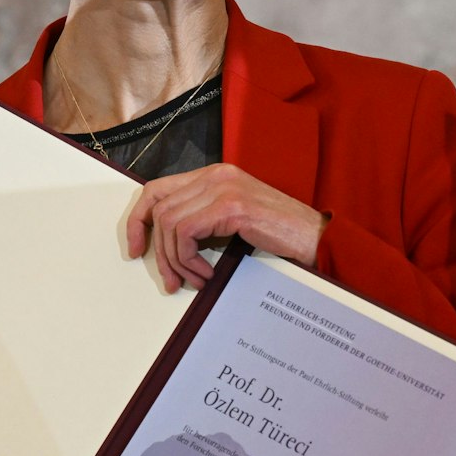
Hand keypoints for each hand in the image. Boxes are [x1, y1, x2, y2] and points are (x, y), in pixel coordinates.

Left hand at [126, 163, 327, 293]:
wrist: (318, 238)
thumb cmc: (280, 236)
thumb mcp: (232, 223)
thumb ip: (203, 222)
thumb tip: (167, 247)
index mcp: (213, 175)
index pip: (157, 189)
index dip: (138, 220)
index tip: (137, 250)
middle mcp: (215, 175)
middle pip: (158, 208)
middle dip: (158, 250)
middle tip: (170, 280)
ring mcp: (223, 187)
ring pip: (169, 223)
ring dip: (176, 260)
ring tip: (194, 280)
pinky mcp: (230, 206)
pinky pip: (185, 233)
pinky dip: (188, 259)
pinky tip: (207, 275)